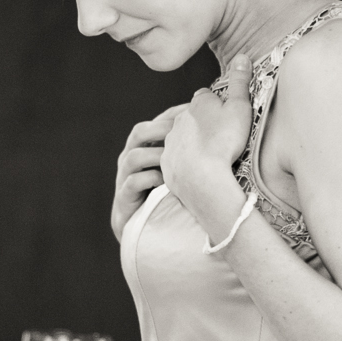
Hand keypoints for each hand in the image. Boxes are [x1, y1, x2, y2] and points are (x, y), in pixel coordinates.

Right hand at [112, 104, 188, 240]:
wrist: (141, 229)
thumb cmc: (162, 193)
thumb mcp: (174, 169)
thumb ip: (185, 152)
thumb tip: (216, 135)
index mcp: (144, 147)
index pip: (155, 121)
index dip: (173, 115)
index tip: (194, 111)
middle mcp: (131, 157)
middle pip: (139, 133)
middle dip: (161, 128)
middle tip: (182, 130)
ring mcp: (125, 176)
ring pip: (134, 156)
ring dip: (155, 155)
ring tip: (175, 157)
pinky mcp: (125, 196)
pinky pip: (132, 183)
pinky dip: (149, 179)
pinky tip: (166, 181)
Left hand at [161, 52, 253, 215]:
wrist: (203, 178)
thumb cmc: (224, 141)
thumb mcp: (240, 108)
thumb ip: (240, 82)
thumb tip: (242, 56)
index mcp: (198, 104)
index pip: (206, 96)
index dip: (217, 104)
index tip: (227, 116)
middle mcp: (179, 120)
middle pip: (192, 117)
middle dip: (203, 124)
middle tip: (221, 137)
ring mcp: (171, 142)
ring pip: (182, 138)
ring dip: (193, 144)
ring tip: (210, 157)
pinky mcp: (167, 164)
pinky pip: (177, 161)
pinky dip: (186, 164)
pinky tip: (199, 172)